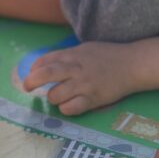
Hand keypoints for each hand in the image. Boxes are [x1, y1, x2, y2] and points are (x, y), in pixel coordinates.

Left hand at [23, 38, 158, 115]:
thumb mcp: (85, 49)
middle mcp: (76, 69)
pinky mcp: (93, 99)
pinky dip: (65, 109)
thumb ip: (67, 56)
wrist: (132, 64)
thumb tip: (46, 63)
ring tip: (57, 97)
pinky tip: (67, 106)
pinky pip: (72, 108)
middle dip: (32, 81)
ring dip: (52, 97)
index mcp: (73, 55)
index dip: (34, 68)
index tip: (32, 73)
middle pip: (46, 74)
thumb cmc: (107, 55)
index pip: (45, 60)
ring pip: (56, 95)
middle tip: (27, 87)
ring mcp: (84, 84)